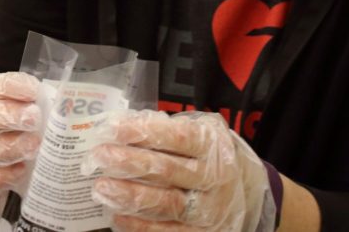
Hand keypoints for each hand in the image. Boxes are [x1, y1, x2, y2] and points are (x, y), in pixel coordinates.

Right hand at [0, 71, 43, 215]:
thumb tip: (58, 102)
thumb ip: (30, 105)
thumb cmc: (6, 138)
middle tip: (34, 119)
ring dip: (8, 147)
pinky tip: (20, 170)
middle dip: (7, 116)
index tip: (33, 91)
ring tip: (33, 146)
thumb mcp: (14, 115)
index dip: (9, 88)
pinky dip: (1, 175)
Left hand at [81, 111, 275, 231]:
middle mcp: (214, 176)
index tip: (111, 129)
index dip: (141, 132)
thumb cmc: (211, 156)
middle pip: (165, 170)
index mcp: (211, 144)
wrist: (251, 193)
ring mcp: (210, 209)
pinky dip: (141, 226)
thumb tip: (120, 127)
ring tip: (100, 188)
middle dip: (127, 163)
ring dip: (129, 196)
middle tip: (98, 157)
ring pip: (165, 203)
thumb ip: (166, 130)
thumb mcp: (199, 133)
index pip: (174, 136)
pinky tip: (117, 217)